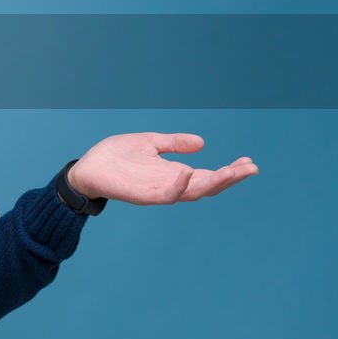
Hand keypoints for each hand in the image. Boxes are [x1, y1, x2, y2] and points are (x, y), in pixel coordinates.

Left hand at [66, 132, 256, 205]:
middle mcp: (170, 185)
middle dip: (230, 178)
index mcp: (174, 173)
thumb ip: (174, 144)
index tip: (249, 162)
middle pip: (207, 186)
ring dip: (213, 183)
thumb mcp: (150, 143)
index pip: (208, 175)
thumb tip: (202, 143)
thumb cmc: (116, 156)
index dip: (229, 171)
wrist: (86, 167)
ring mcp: (157, 192)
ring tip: (232, 171)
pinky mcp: (142, 195)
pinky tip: (189, 171)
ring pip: (192, 192)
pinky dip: (178, 186)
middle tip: (251, 168)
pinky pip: (164, 195)